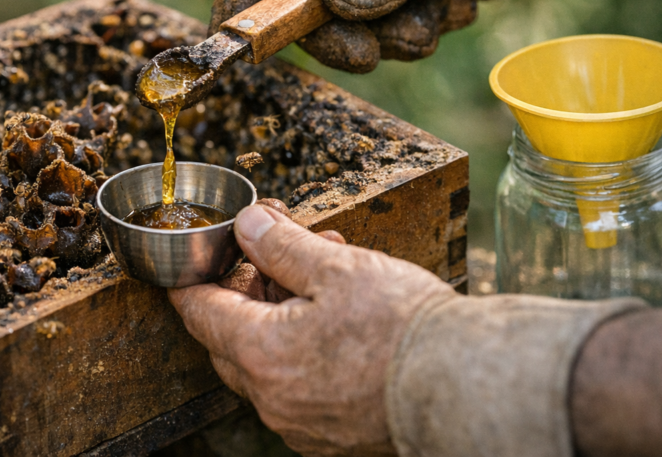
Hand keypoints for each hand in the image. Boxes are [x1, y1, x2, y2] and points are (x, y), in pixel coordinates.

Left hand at [168, 204, 453, 455]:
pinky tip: (339, 318)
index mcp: (260, 352)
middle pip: (230, 339)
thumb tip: (247, 226)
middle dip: (246, 291)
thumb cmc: (402, 326)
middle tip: (275, 254)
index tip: (195, 262)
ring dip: (280, 316)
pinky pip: (297, 387)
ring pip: (267, 362)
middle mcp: (272, 398)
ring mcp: (301, 424)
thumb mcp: (335, 265)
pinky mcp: (331, 435)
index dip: (194, 280)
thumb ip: (281, 244)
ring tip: (324, 271)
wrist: (466, 386)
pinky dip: (303, 349)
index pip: (200, 313)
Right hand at [211, 0, 613, 71]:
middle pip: (292, 0)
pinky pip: (367, 25)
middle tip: (385, 48)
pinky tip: (448, 0)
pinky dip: (409, 28)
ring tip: (446, 8)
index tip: (237, 54)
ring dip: (391, 34)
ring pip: (335, 23)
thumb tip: (334, 0)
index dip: (243, 7)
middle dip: (344, 35)